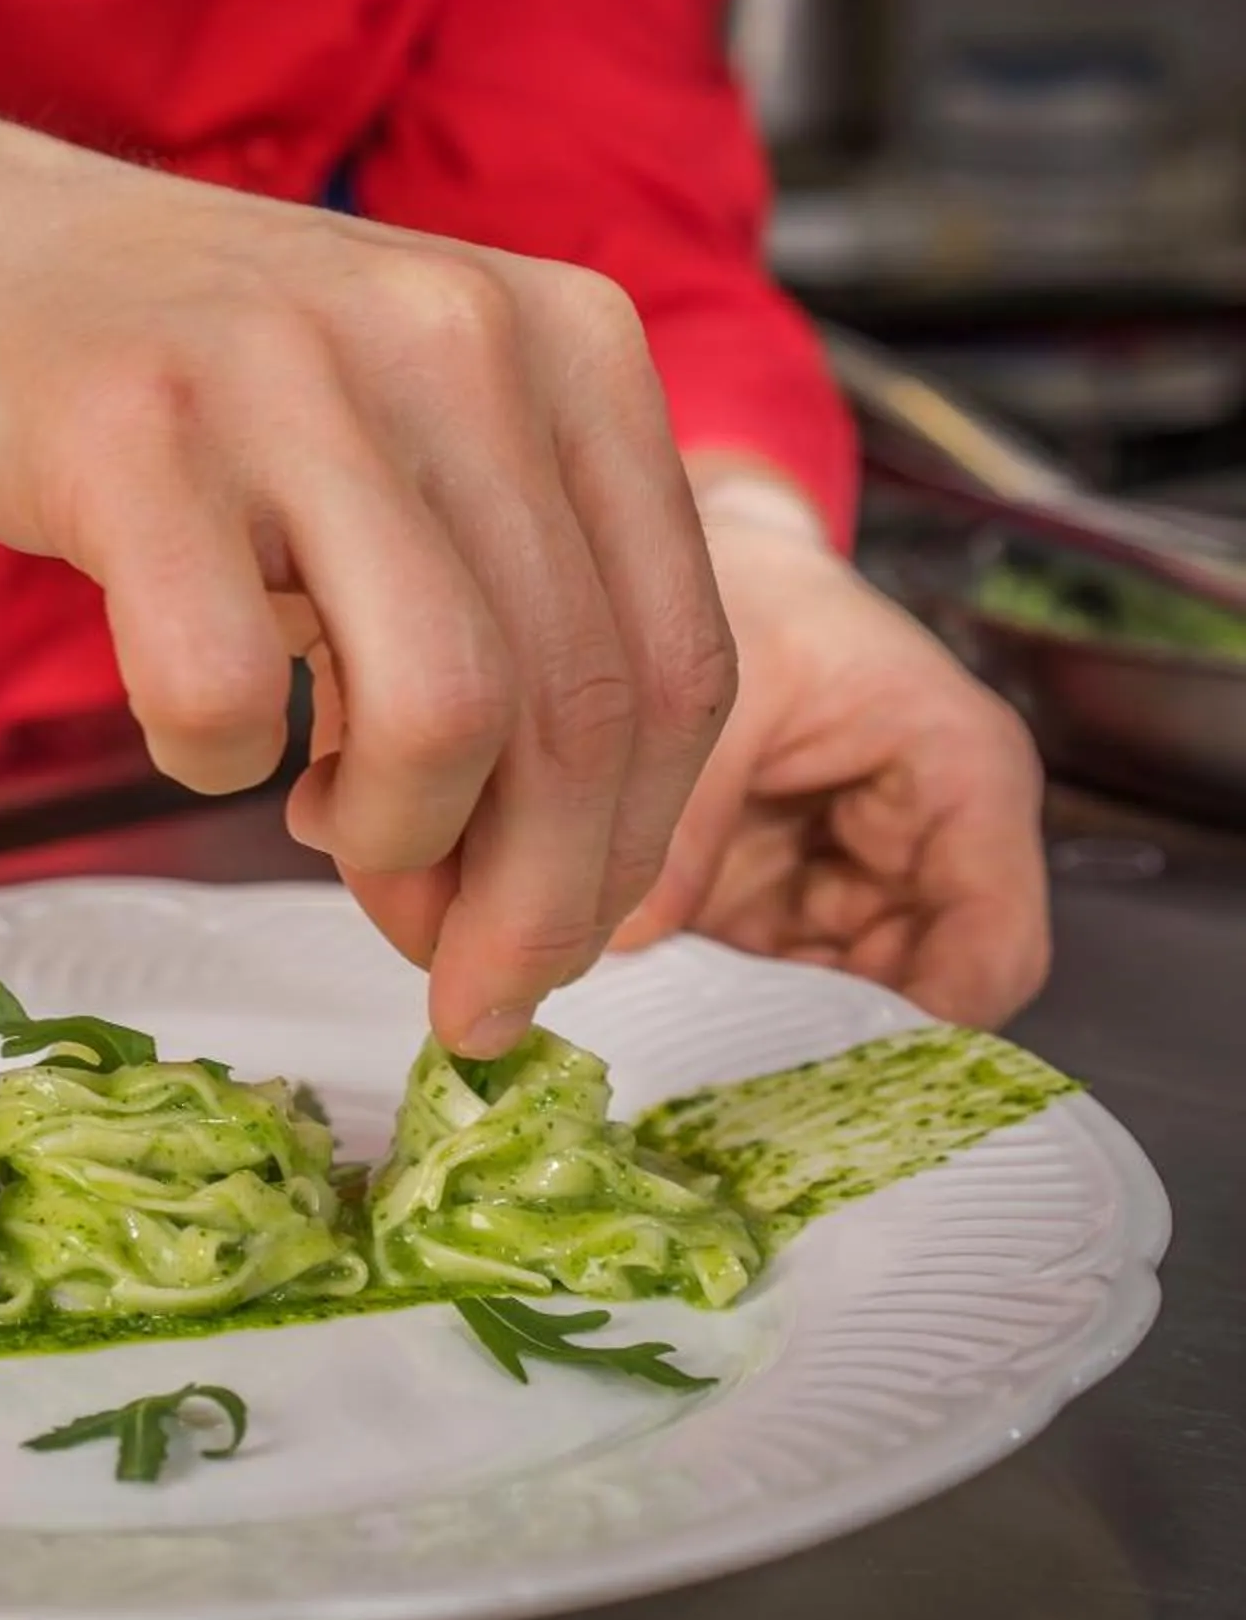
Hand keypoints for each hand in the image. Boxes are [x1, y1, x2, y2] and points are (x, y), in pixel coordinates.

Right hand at [0, 152, 737, 1053]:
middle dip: (529, 902)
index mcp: (575, 342)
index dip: (633, 851)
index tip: (565, 955)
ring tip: (327, 829)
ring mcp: (298, 376)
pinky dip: (216, 763)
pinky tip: (201, 722)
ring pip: (442, 716)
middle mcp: (461, 337)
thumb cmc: (215, 394)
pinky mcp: (138, 431)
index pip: (678, 659)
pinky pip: (226, 693)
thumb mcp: (424, 452)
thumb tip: (549, 893)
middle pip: (573, 708)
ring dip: (394, 840)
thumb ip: (521, 628)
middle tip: (465, 989)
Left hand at [611, 508, 1048, 1023]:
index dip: (922, 1031)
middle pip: (915, 1002)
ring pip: (834, 1009)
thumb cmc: (753, 592)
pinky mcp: (785, 899)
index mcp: (966, 781)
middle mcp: (930, 847)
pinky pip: (767, 984)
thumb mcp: (722, 690)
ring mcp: (856, 882)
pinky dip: (715, 997)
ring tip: (669, 1018)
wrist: (708, 557)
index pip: (993, 957)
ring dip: (757, 1025)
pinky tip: (653, 987)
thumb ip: (687, 821)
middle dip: (822, 1040)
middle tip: (716, 1058)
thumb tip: (627, 952)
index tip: (816, 1063)